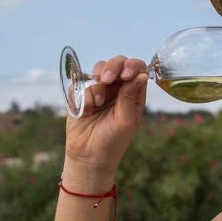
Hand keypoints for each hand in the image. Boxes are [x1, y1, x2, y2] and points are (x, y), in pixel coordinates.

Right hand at [64, 55, 148, 182]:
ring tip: (97, 102)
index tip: (126, 74)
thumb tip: (141, 75)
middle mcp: (117, 89)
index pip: (137, 69)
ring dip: (96, 83)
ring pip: (98, 70)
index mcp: (132, 94)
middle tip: (107, 79)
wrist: (88, 156)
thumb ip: (130, 96)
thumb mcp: (126, 121)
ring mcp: (98, 90)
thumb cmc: (112, 142)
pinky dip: (83, 93)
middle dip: (112, 67)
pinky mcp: (81, 94)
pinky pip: (80, 82)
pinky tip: (86, 109)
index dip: (132, 66)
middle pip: (117, 63)